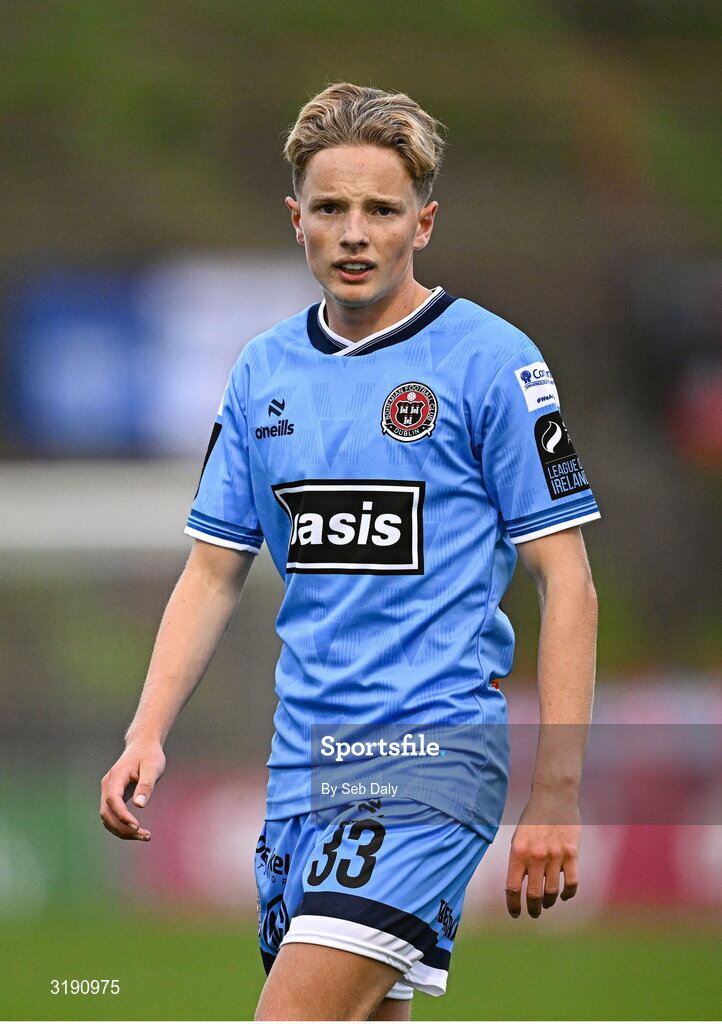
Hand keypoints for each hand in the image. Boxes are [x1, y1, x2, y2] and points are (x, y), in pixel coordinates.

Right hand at [99, 742, 165, 840]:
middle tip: (145, 835)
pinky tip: (138, 830)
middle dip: (123, 828)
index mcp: (116, 776)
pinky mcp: (113, 797)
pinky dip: (122, 826)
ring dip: (122, 830)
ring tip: (145, 836)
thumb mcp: (153, 767)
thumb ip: (146, 785)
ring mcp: (108, 792)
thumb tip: (139, 805)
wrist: (142, 746)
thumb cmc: (149, 755)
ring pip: (107, 818)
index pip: (113, 799)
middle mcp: (108, 785)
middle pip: (106, 813)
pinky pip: (112, 816)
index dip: (122, 815)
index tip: (137, 826)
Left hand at [505, 793, 579, 917]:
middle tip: (533, 913)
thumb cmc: (533, 819)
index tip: (515, 913)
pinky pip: (572, 883)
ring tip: (547, 902)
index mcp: (518, 852)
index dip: (513, 905)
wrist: (553, 797)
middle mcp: (535, 856)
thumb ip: (519, 860)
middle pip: (533, 895)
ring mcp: (555, 856)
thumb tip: (518, 886)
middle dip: (533, 909)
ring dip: (549, 902)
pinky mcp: (572, 854)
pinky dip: (568, 894)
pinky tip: (564, 895)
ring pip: (552, 892)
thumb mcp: (518, 838)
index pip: (513, 887)